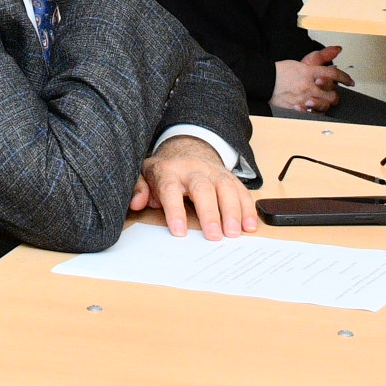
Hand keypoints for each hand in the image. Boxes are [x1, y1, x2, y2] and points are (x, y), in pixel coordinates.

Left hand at [129, 139, 258, 238]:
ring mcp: (213, 171)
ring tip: (234, 233)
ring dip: (232, 211)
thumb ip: (139, 188)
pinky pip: (240, 190)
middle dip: (209, 213)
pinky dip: (247, 208)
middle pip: (202, 188)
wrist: (187, 148)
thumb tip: (136, 203)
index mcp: (168, 171)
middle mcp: (193, 169)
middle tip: (214, 236)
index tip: (179, 232)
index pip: (170, 189)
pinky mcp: (228, 176)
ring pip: (225, 187)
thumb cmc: (165, 171)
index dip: (174, 210)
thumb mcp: (145, 175)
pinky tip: (248, 225)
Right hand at [271, 48, 348, 116]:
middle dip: (334, 94)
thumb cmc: (283, 71)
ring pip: (324, 105)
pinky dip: (314, 112)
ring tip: (321, 101)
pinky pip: (312, 114)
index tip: (349, 82)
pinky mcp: (297, 108)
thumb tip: (337, 49)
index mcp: (311, 72)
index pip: (334, 74)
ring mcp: (303, 98)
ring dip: (325, 103)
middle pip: (332, 94)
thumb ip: (322, 56)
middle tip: (331, 93)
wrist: (265, 81)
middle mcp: (308, 85)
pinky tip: (311, 108)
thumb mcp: (304, 61)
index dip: (345, 78)